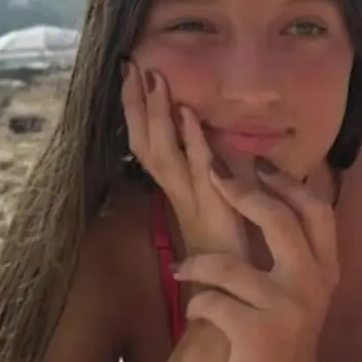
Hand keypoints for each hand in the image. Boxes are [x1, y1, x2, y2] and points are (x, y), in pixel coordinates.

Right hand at [121, 61, 245, 256]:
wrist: (231, 296)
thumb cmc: (231, 253)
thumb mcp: (221, 205)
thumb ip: (219, 177)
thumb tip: (225, 144)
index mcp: (177, 189)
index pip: (147, 144)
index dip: (136, 112)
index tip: (131, 77)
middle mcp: (176, 192)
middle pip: (144, 142)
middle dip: (135, 104)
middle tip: (130, 65)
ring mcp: (190, 199)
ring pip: (162, 152)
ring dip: (157, 114)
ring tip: (153, 79)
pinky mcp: (210, 207)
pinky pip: (197, 170)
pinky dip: (192, 140)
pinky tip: (190, 115)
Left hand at [175, 159, 340, 361]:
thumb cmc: (283, 343)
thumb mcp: (301, 294)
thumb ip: (294, 252)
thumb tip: (269, 195)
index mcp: (326, 269)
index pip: (315, 209)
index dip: (285, 181)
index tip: (255, 162)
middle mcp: (313, 283)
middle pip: (279, 218)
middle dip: (240, 191)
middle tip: (212, 174)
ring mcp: (286, 308)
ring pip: (230, 264)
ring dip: (197, 264)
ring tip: (183, 269)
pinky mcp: (257, 334)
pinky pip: (212, 301)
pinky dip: (196, 302)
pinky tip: (195, 309)